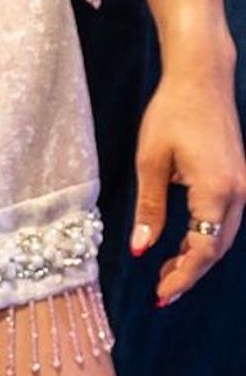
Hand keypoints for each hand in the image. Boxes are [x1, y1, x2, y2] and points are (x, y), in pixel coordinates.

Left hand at [132, 53, 245, 303]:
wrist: (203, 80)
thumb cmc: (172, 113)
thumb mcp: (150, 160)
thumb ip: (149, 208)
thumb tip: (141, 249)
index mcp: (217, 191)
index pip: (203, 248)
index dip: (183, 275)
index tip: (160, 294)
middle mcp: (238, 194)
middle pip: (217, 247)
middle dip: (191, 272)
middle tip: (161, 292)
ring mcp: (243, 187)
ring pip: (224, 235)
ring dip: (199, 256)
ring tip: (168, 272)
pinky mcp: (238, 180)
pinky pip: (225, 219)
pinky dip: (206, 236)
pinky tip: (183, 244)